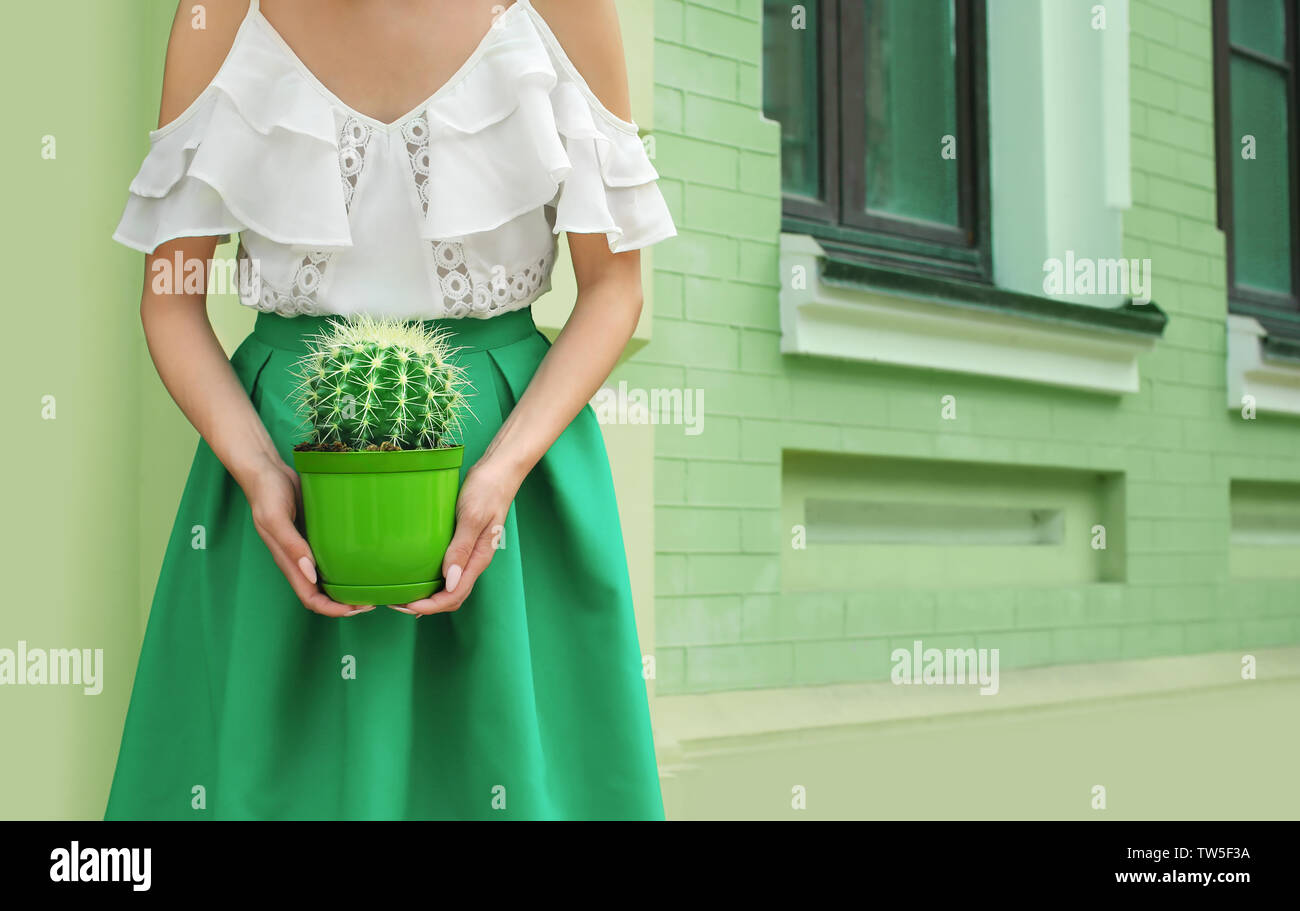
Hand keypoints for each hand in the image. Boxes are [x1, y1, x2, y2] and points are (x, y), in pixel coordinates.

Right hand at [239, 455, 374, 618]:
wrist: (266, 471)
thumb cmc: (267, 493)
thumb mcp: (275, 518)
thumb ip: (291, 545)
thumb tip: (310, 574)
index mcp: (288, 563)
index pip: (310, 598)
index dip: (332, 609)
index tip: (356, 609)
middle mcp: (299, 561)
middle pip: (322, 594)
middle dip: (346, 604)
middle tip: (373, 601)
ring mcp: (307, 549)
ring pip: (328, 578)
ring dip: (348, 587)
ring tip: (373, 585)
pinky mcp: (315, 535)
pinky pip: (331, 557)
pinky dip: (347, 564)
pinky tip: (365, 559)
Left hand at [396, 458, 519, 615]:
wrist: (499, 471)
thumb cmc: (487, 490)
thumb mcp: (472, 517)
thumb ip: (462, 548)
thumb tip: (451, 580)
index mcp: (479, 558)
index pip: (455, 594)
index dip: (431, 606)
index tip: (407, 605)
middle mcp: (475, 560)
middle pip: (452, 596)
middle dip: (426, 606)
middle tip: (398, 603)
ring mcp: (470, 553)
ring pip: (451, 586)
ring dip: (429, 596)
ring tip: (404, 594)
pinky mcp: (464, 543)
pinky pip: (449, 571)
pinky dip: (433, 581)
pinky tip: (418, 576)